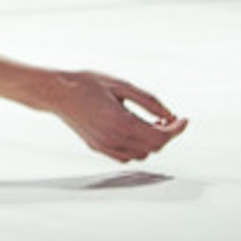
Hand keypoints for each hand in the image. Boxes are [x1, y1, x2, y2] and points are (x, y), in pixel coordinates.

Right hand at [43, 71, 186, 161]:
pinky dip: (136, 148)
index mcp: (121, 123)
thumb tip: (169, 115)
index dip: (176, 129)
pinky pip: (126, 156)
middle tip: (166, 118)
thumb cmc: (85, 84)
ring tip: (149, 123)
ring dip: (151, 142)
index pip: (160, 137)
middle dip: (165, 134)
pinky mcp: (97, 147)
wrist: (56, 92)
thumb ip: (148, 101)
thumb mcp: (121, 85)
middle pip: (153, 148)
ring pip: (141, 155)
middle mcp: (113, 139)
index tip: (183, 120)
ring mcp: (104, 146)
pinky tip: (133, 131)